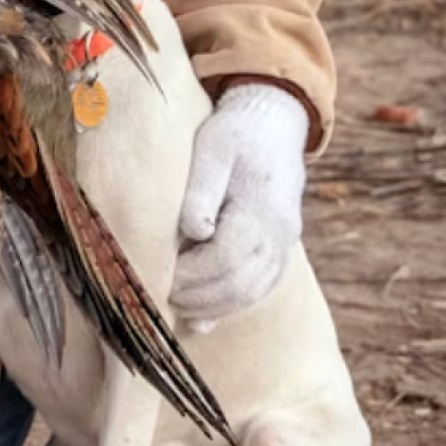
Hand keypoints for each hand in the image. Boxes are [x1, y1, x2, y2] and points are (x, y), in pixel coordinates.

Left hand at [172, 81, 308, 324]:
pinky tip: (201, 319)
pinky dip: (229, 307)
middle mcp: (279, 234)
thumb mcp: (213, 148)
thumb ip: (202, 191)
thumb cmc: (235, 135)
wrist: (274, 126)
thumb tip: (194, 231)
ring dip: (211, 307)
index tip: (161, 274)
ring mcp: (284, 246)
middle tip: (161, 295)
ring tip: (176, 306)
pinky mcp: (281, 252)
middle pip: (239, 283)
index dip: (191, 274)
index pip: (226, 256)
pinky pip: (259, 290)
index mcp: (262, 208)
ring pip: (251, 293)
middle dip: (197, 297)